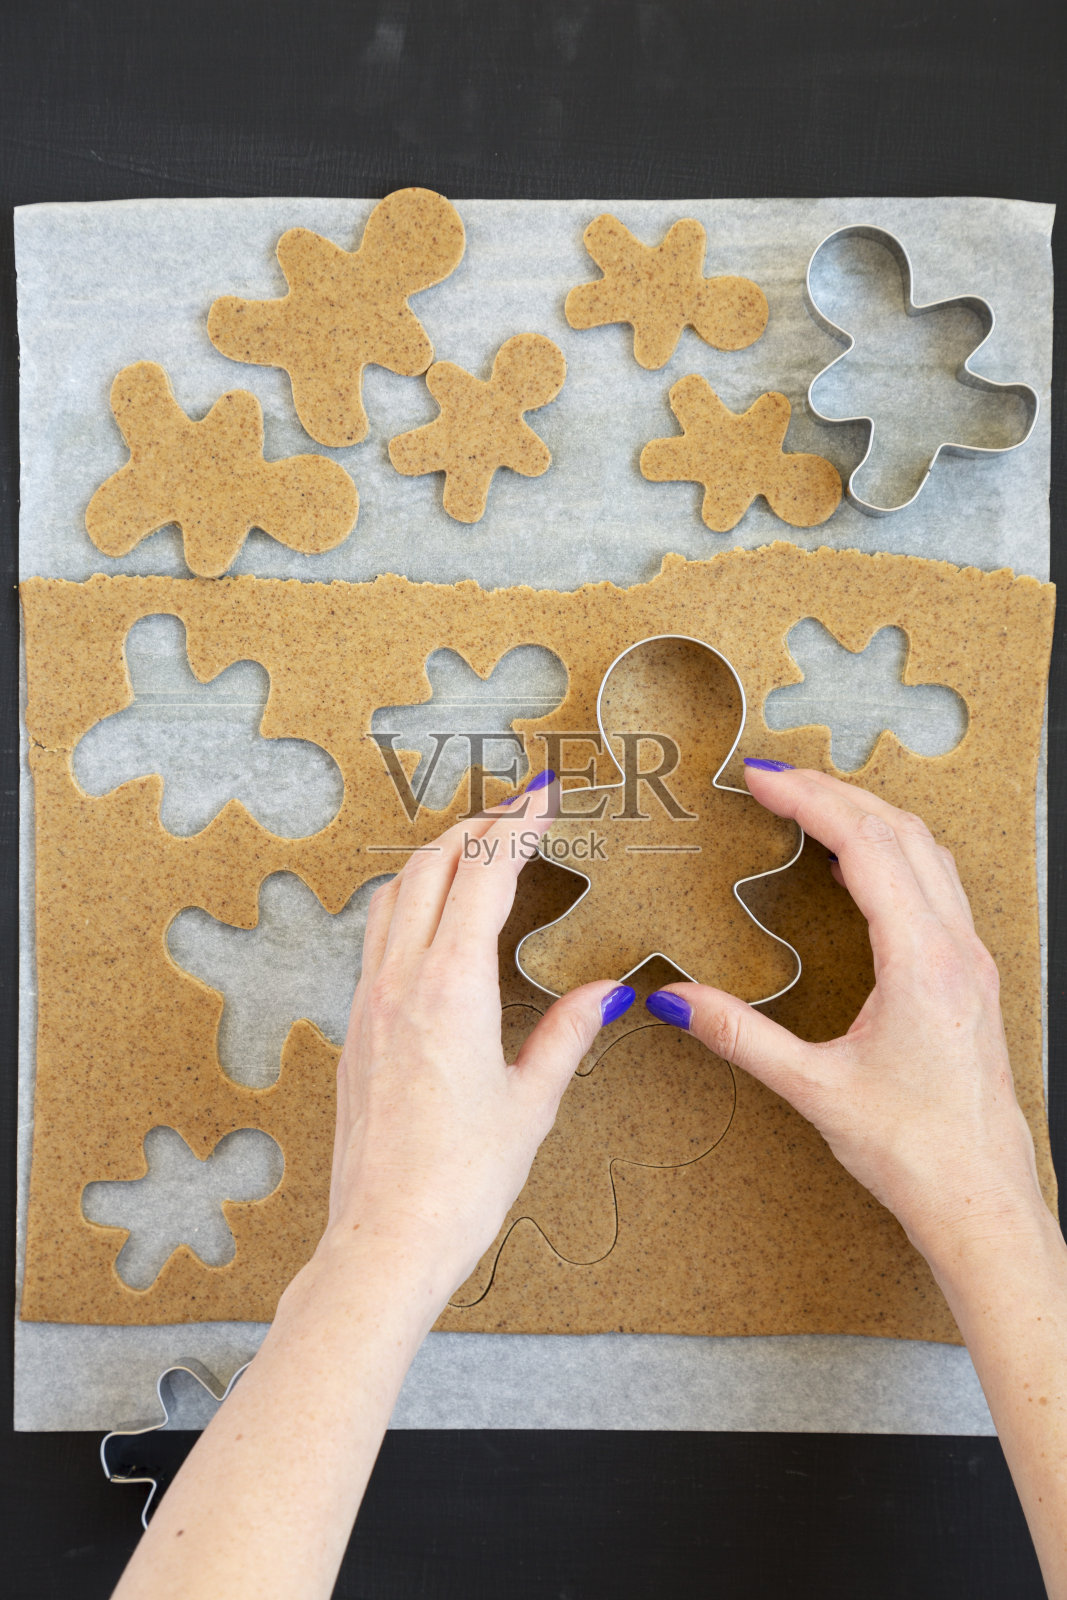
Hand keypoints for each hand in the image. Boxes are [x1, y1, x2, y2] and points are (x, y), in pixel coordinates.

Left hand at [323, 772, 633, 1298]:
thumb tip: (609, 990)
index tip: (544, 796)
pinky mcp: (355, 1028)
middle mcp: (400, 981)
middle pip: (430, 867)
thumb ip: (569, 1033)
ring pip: (393, 894)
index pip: (484, 875)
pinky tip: (437, 921)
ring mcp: (369, 1001)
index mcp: (451, 989)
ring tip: (478, 852)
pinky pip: (376, 936)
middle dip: (476, 828)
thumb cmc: (461, 1182)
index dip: (517, 825)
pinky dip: (409, 902)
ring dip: (435, 859)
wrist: (385, 1239)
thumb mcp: (532, 1105)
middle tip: (519, 813)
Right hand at [647, 763, 1045, 1259]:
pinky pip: (937, 884)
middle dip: (835, 792)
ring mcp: (970, 959)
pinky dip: (894, 851)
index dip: (810, 801)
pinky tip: (861, 864)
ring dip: (870, 815)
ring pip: (928, 853)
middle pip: (901, 832)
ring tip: (812, 802)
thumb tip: (673, 1000)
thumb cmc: (913, 1151)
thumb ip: (741, 1036)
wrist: (981, 1199)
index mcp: (921, 962)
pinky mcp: (969, 977)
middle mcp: (955, 949)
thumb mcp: (814, 1091)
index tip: (761, 778)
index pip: (865, 847)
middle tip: (774, 777)